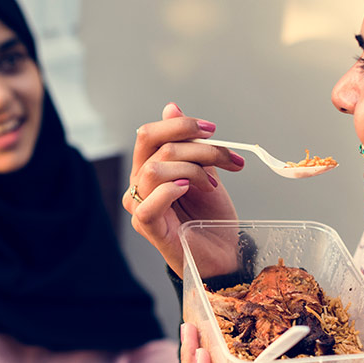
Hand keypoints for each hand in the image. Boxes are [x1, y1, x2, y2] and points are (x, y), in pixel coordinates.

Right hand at [125, 103, 242, 277]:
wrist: (223, 254)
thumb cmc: (210, 217)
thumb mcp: (205, 172)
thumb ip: (187, 144)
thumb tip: (171, 108)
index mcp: (149, 168)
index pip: (150, 134)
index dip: (180, 125)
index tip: (213, 130)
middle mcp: (140, 185)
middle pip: (152, 144)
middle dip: (193, 144)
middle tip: (223, 156)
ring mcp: (141, 207)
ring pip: (155, 169)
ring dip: (192, 169)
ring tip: (212, 185)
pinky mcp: (149, 229)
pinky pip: (148, 205)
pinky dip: (169, 191)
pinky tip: (188, 189)